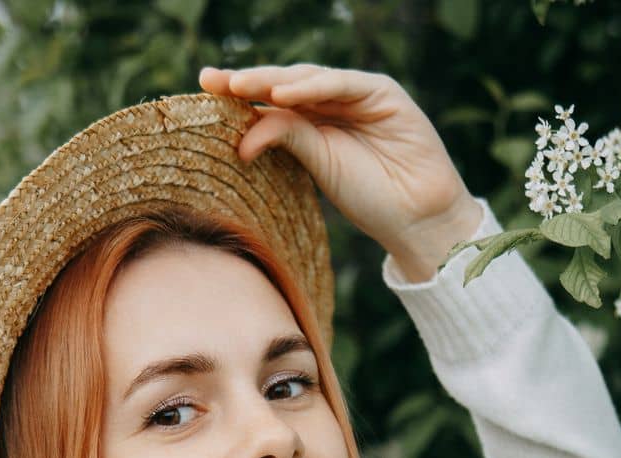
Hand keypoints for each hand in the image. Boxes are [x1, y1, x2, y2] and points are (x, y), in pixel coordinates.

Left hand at [197, 63, 478, 266]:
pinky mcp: (382, 92)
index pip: (272, 102)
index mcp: (314, 124)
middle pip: (285, 84)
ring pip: (308, 79)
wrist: (417, 215)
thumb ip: (288, 139)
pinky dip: (312, 86)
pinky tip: (283, 94)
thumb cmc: (370, 199)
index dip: (240, 96)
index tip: (203, 92)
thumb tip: (245, 131)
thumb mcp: (318, 168)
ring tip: (239, 86)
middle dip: (248, 80)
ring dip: (273, 80)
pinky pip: (341, 83)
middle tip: (212, 80)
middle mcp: (333, 104)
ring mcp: (358, 95)